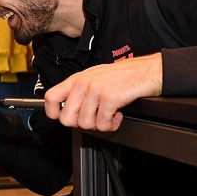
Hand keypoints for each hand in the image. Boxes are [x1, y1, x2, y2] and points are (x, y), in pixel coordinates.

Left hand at [44, 53, 162, 131]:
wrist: (145, 71)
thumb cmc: (121, 76)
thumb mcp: (94, 78)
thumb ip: (78, 92)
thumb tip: (66, 110)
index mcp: (76, 79)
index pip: (51, 98)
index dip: (53, 113)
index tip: (62, 117)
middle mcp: (83, 83)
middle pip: (67, 118)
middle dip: (81, 124)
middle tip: (93, 118)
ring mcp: (95, 90)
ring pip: (85, 124)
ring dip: (99, 124)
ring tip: (108, 115)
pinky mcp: (109, 98)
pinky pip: (103, 124)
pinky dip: (112, 125)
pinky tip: (117, 115)